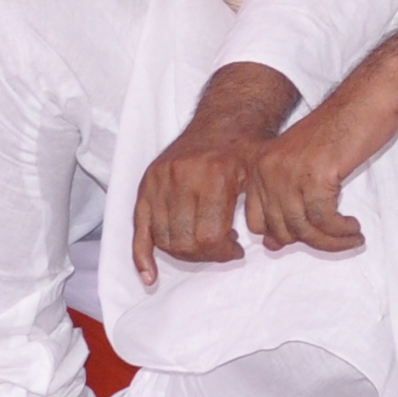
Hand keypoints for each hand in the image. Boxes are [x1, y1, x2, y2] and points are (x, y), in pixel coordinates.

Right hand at [134, 67, 299, 283]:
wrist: (222, 119)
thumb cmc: (244, 150)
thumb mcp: (258, 172)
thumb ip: (257, 208)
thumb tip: (255, 249)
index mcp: (214, 176)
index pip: (210, 236)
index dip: (223, 252)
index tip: (234, 251)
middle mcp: (183, 177)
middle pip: (185, 241)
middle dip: (204, 255)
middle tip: (219, 249)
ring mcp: (161, 181)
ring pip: (164, 239)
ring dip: (183, 253)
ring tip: (202, 245)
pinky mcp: (146, 184)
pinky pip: (139, 229)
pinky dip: (142, 256)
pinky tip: (151, 276)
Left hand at [242, 81, 397, 257]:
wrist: (368, 99)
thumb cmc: (341, 128)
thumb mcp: (301, 163)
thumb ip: (283, 200)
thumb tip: (272, 244)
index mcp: (259, 165)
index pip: (256, 222)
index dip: (284, 234)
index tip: (311, 234)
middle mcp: (267, 169)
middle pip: (282, 229)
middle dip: (312, 240)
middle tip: (337, 237)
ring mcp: (289, 172)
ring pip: (304, 228)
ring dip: (331, 241)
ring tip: (351, 237)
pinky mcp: (316, 176)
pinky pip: (325, 220)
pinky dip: (341, 230)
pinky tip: (353, 226)